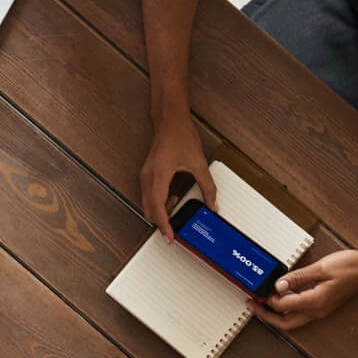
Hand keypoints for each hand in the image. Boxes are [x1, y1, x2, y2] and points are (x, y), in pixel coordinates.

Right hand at [141, 118, 216, 232]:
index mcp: (158, 177)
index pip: (158, 209)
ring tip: (176, 207)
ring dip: (160, 211)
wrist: (169, 120)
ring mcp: (145, 176)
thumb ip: (207, 187)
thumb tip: (212, 203)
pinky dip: (158, 202)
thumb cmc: (179, 135)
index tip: (169, 237)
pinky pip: (148, 195)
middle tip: (175, 229)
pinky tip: (172, 197)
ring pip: (147, 204)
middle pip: (149, 210)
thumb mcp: (198, 163)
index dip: (164, 226)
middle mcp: (148, 178)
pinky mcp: (147, 174)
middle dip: (161, 221)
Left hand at [259, 249, 357, 331]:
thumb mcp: (321, 268)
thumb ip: (297, 277)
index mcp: (315, 302)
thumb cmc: (350, 266)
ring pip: (291, 319)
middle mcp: (316, 310)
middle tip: (252, 304)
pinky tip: (282, 293)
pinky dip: (287, 306)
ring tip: (263, 298)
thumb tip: (278, 285)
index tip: (258, 291)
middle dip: (266, 315)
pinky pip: (300, 312)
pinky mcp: (321, 305)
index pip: (283, 306)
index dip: (268, 300)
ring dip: (276, 312)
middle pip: (284, 322)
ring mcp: (319, 310)